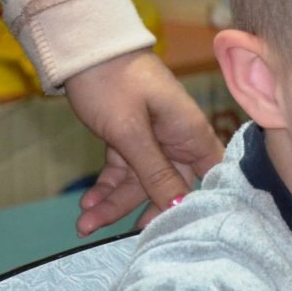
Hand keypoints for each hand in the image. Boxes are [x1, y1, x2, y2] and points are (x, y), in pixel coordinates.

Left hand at [63, 50, 224, 235]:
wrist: (81, 49)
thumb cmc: (113, 82)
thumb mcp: (131, 132)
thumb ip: (155, 173)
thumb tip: (181, 208)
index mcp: (191, 134)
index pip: (210, 178)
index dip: (203, 206)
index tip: (185, 233)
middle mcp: (177, 141)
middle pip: (169, 187)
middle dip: (143, 212)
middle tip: (122, 240)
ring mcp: (152, 141)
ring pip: (139, 183)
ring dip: (114, 204)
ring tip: (84, 224)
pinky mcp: (128, 139)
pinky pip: (122, 172)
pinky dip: (106, 187)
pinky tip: (88, 205)